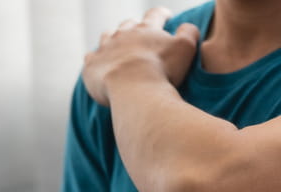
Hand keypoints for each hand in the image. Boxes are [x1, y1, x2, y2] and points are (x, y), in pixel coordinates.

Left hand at [82, 7, 199, 105]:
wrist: (133, 89)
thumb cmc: (162, 70)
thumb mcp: (185, 49)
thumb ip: (189, 33)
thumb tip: (188, 26)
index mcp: (147, 29)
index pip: (155, 15)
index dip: (162, 14)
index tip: (167, 16)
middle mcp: (123, 33)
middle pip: (128, 24)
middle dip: (135, 26)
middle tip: (140, 34)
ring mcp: (105, 48)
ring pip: (107, 36)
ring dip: (113, 39)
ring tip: (117, 46)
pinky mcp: (92, 64)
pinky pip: (91, 57)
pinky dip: (96, 59)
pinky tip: (99, 64)